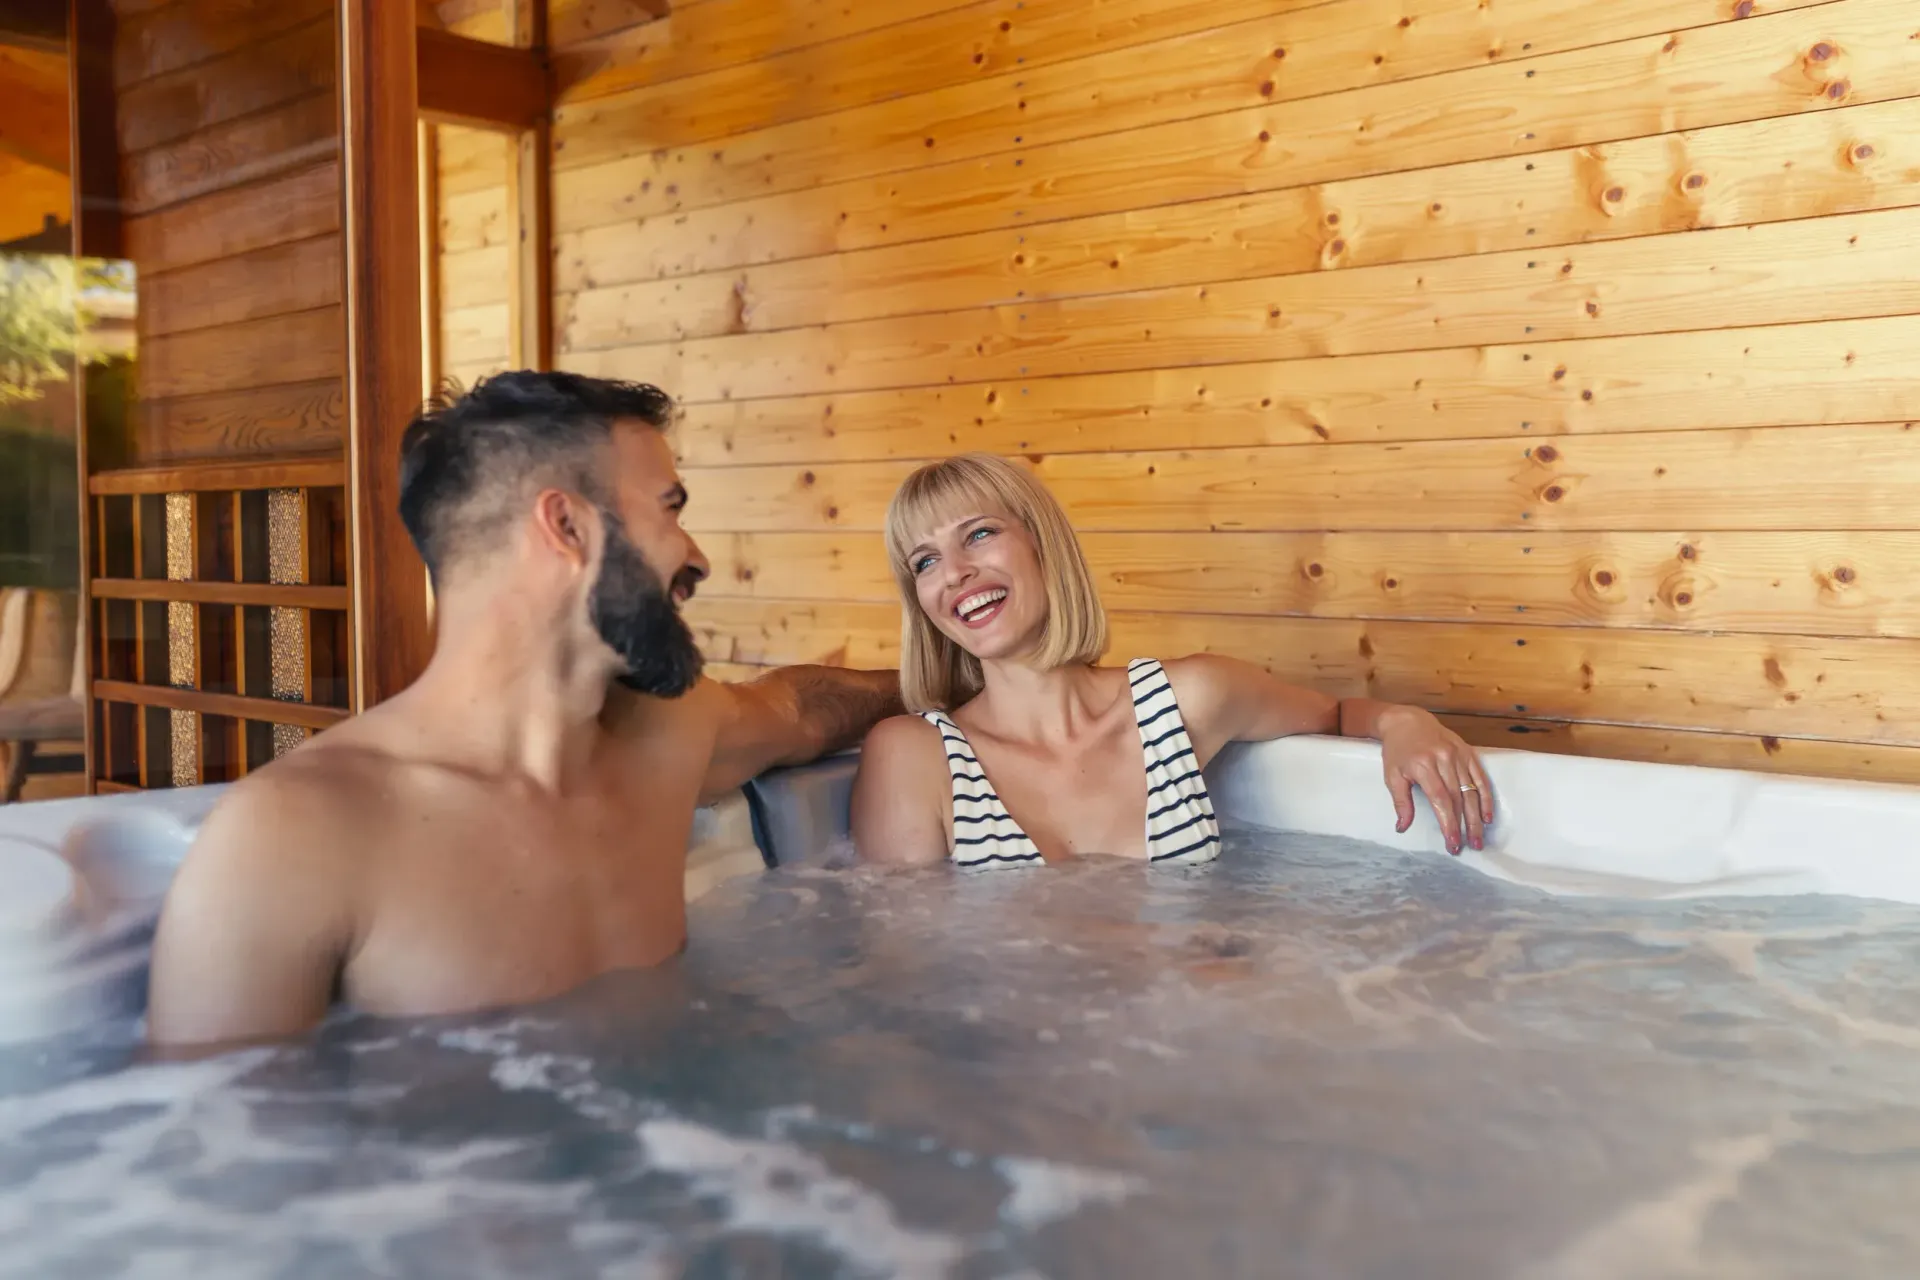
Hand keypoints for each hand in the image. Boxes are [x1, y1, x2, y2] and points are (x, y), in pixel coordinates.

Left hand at [1377, 707, 1492, 854]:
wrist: (1407, 721)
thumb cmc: (1397, 751)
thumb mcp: (1392, 775)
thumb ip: (1401, 802)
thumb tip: (1402, 828)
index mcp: (1424, 765)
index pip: (1440, 800)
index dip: (1448, 823)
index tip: (1452, 843)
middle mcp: (1444, 759)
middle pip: (1459, 799)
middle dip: (1464, 826)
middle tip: (1468, 846)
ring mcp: (1458, 755)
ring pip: (1471, 791)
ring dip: (1476, 818)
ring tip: (1478, 839)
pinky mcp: (1468, 752)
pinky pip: (1480, 777)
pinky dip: (1485, 798)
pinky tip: (1487, 816)